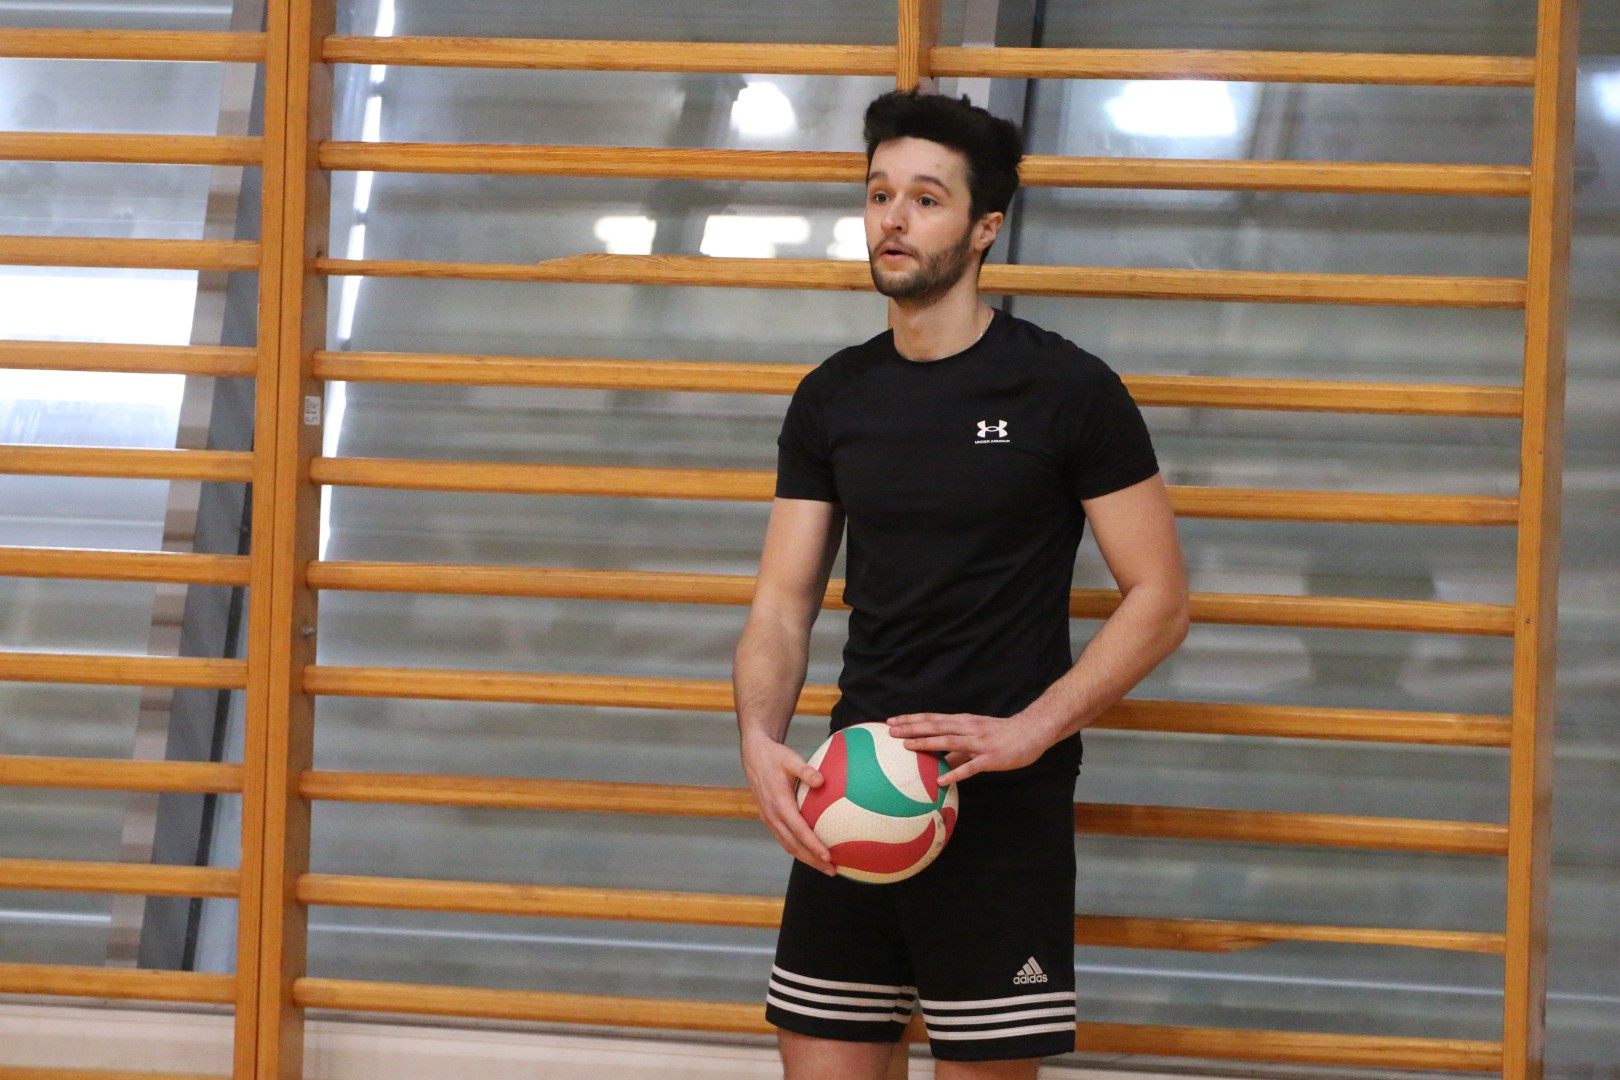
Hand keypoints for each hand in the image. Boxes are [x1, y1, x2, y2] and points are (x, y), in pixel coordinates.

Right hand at [739, 731, 835, 875]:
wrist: (754, 756)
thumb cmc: (775, 756)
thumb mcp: (791, 759)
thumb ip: (806, 770)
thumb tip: (822, 781)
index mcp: (779, 803)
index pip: (798, 830)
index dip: (813, 845)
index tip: (828, 856)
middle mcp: (772, 816)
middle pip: (793, 845)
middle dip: (812, 860)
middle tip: (832, 870)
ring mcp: (769, 819)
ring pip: (788, 846)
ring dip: (806, 858)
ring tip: (825, 867)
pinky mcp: (769, 819)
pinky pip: (784, 839)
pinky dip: (798, 849)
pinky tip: (812, 852)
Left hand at [885, 712, 1050, 785]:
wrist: (1032, 731)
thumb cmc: (1002, 734)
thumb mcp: (977, 735)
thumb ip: (958, 748)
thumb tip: (940, 762)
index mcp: (963, 722)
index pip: (932, 719)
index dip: (911, 719)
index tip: (892, 720)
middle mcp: (968, 729)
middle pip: (935, 727)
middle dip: (911, 728)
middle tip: (889, 730)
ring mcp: (979, 743)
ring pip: (948, 742)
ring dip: (927, 744)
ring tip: (906, 747)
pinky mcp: (990, 758)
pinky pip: (970, 767)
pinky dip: (955, 773)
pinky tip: (941, 781)